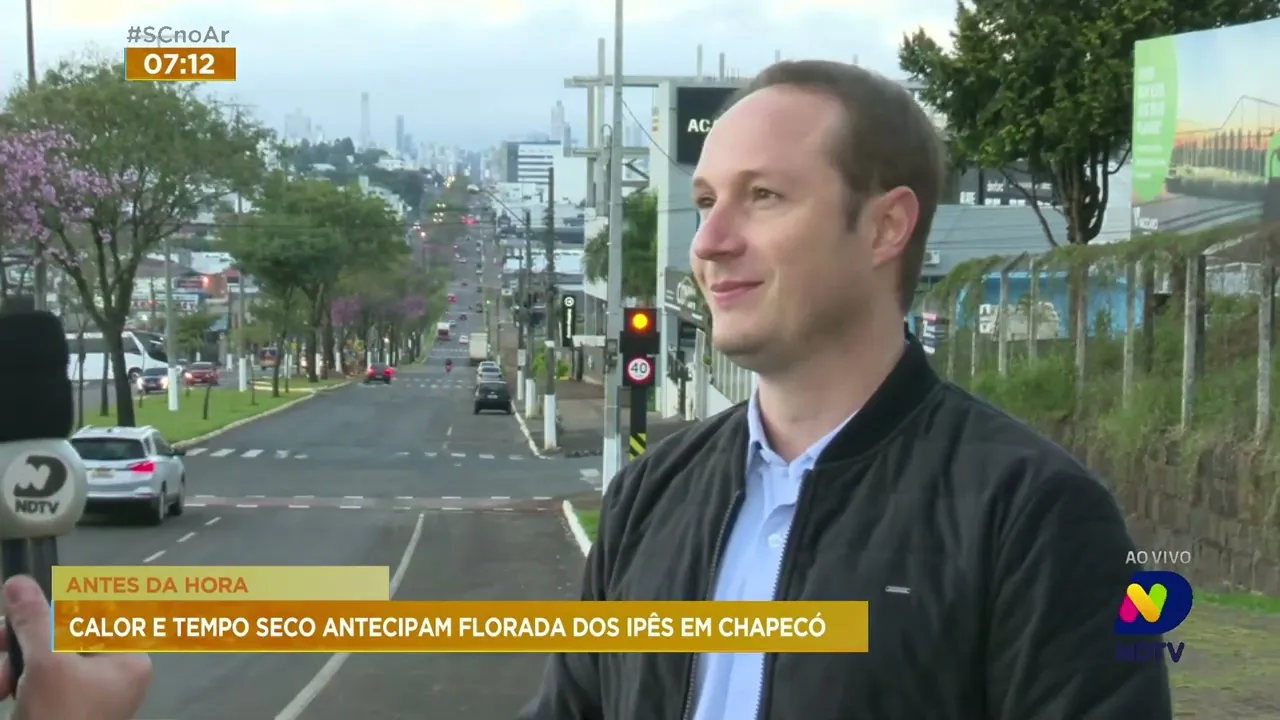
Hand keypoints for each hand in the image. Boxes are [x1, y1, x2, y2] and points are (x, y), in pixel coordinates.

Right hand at [0, 576, 150, 718]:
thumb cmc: (62, 716)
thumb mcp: (46, 663)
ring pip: (46, 660)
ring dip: (12, 665)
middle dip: (24, 641)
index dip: (66, 606)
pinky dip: (16, 684)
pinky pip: (38, 683)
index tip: (31, 607)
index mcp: (128, 659)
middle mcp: (114, 675)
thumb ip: (33, 620)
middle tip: (0, 640)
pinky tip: (2, 692)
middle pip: (67, 636)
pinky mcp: (62, 711)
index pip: (102, 613)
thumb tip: (18, 583)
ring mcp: (89, 696)